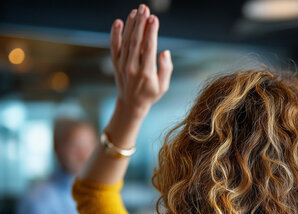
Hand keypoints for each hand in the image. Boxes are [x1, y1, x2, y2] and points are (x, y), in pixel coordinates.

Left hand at [110, 4, 171, 119]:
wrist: (131, 104)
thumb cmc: (150, 94)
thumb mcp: (163, 86)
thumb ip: (166, 69)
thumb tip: (165, 52)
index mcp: (146, 73)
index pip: (149, 48)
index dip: (151, 32)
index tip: (154, 19)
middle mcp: (132, 67)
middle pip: (136, 41)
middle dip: (141, 23)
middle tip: (145, 8)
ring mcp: (122, 64)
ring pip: (126, 41)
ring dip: (130, 24)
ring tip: (135, 11)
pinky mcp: (115, 63)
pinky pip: (114, 46)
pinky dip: (115, 34)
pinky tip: (118, 22)